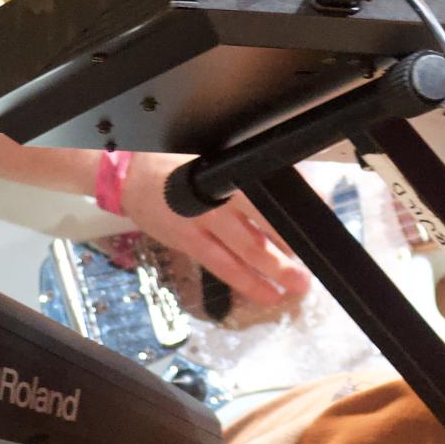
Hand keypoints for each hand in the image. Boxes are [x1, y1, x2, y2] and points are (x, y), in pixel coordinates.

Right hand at [119, 152, 311, 303]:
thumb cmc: (180, 158)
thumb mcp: (217, 152)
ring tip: (295, 286)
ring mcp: (199, 223)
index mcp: (224, 172)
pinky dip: (244, 281)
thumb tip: (300, 180)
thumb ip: (251, 168)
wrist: (131, 174)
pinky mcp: (187, 242)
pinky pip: (220, 266)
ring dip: (271, 273)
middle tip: (310, 265)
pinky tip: (263, 291)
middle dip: (287, 251)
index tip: (313, 219)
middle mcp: (212, 199)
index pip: (265, 192)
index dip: (290, 209)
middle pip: (257, 228)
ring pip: (241, 253)